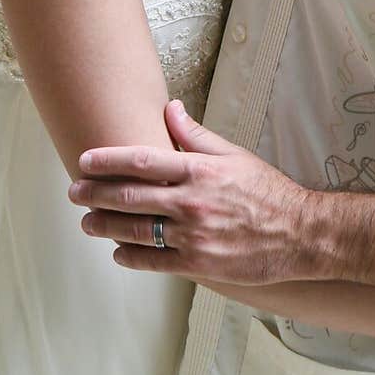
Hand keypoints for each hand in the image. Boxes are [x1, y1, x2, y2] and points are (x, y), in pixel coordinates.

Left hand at [68, 101, 312, 283]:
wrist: (300, 233)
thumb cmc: (267, 191)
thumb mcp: (234, 155)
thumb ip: (196, 135)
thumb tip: (170, 109)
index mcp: (199, 170)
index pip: (142, 161)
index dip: (108, 160)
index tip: (85, 159)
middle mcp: (191, 202)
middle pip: (130, 197)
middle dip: (95, 194)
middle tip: (75, 191)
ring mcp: (192, 236)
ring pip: (135, 230)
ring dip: (104, 225)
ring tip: (87, 222)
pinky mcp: (198, 265)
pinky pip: (153, 261)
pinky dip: (130, 256)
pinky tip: (118, 251)